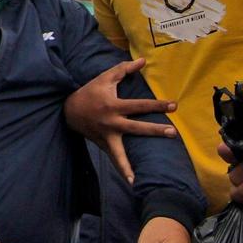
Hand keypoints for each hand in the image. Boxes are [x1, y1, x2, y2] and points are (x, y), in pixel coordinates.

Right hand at [64, 58, 176, 183]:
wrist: (68, 109)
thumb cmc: (90, 91)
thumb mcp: (105, 77)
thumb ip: (124, 69)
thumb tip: (142, 60)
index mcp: (114, 106)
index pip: (140, 105)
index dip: (157, 105)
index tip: (174, 105)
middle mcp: (111, 123)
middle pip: (136, 128)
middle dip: (155, 130)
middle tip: (172, 133)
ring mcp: (106, 136)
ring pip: (119, 153)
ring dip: (128, 166)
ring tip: (138, 180)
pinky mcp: (103, 144)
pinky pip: (114, 158)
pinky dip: (121, 169)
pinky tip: (131, 182)